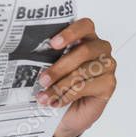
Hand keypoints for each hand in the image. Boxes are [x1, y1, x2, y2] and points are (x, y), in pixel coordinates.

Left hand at [37, 18, 116, 136]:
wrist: (66, 111)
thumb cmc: (57, 83)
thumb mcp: (49, 66)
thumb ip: (45, 56)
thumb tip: (26, 54)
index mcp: (85, 37)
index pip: (85, 25)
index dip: (70, 32)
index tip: (52, 44)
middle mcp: (99, 48)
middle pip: (83, 51)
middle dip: (59, 67)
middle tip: (43, 79)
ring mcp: (107, 66)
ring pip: (83, 72)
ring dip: (60, 86)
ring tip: (44, 96)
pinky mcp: (109, 84)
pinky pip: (87, 87)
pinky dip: (68, 95)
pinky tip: (56, 102)